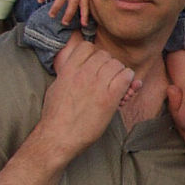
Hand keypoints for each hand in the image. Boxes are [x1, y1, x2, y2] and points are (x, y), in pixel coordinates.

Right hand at [40, 42, 133, 160]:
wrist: (58, 137)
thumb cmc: (55, 116)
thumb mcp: (57, 87)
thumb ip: (69, 74)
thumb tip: (76, 67)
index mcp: (69, 70)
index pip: (87, 46)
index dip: (94, 54)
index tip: (95, 65)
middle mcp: (83, 73)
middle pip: (105, 55)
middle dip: (108, 64)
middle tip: (108, 78)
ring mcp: (96, 85)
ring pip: (117, 64)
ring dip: (119, 73)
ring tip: (116, 84)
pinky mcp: (108, 98)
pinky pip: (126, 77)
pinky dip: (128, 80)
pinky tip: (124, 90)